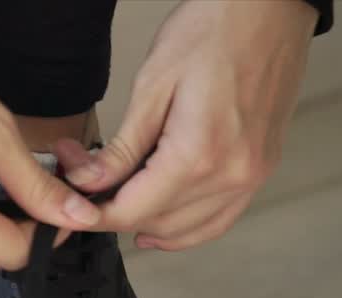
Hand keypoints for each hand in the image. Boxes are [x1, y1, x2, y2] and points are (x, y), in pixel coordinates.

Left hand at [57, 0, 317, 249]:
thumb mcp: (152, 86)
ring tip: (115, 205)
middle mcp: (231, 174)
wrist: (269, 7)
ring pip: (188, 230)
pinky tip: (158, 225)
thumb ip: (121, 147)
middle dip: (115, 214)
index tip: (72, 205)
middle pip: (157, 223)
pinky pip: (220, 219)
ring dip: (148, 225)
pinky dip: (187, 229)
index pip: (132, 210)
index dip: (94, 214)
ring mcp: (252, 175)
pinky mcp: (261, 169)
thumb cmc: (214, 30)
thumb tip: (88, 183)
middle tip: (86, 189)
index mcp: (199, 154)